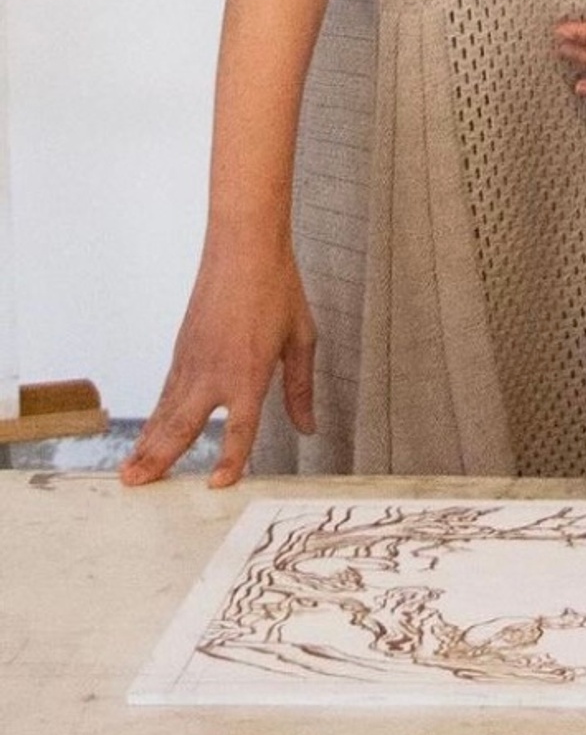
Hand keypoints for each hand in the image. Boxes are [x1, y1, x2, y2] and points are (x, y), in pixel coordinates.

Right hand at [120, 243, 314, 487]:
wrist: (244, 249)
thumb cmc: (278, 289)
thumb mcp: (301, 338)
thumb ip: (300, 388)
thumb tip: (308, 427)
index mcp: (250, 373)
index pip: (240, 428)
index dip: (231, 459)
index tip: (219, 485)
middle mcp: (215, 373)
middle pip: (183, 427)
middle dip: (159, 459)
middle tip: (137, 486)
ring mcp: (192, 362)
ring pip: (165, 413)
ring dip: (146, 445)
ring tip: (129, 474)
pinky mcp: (181, 350)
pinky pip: (166, 393)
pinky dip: (153, 419)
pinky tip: (146, 435)